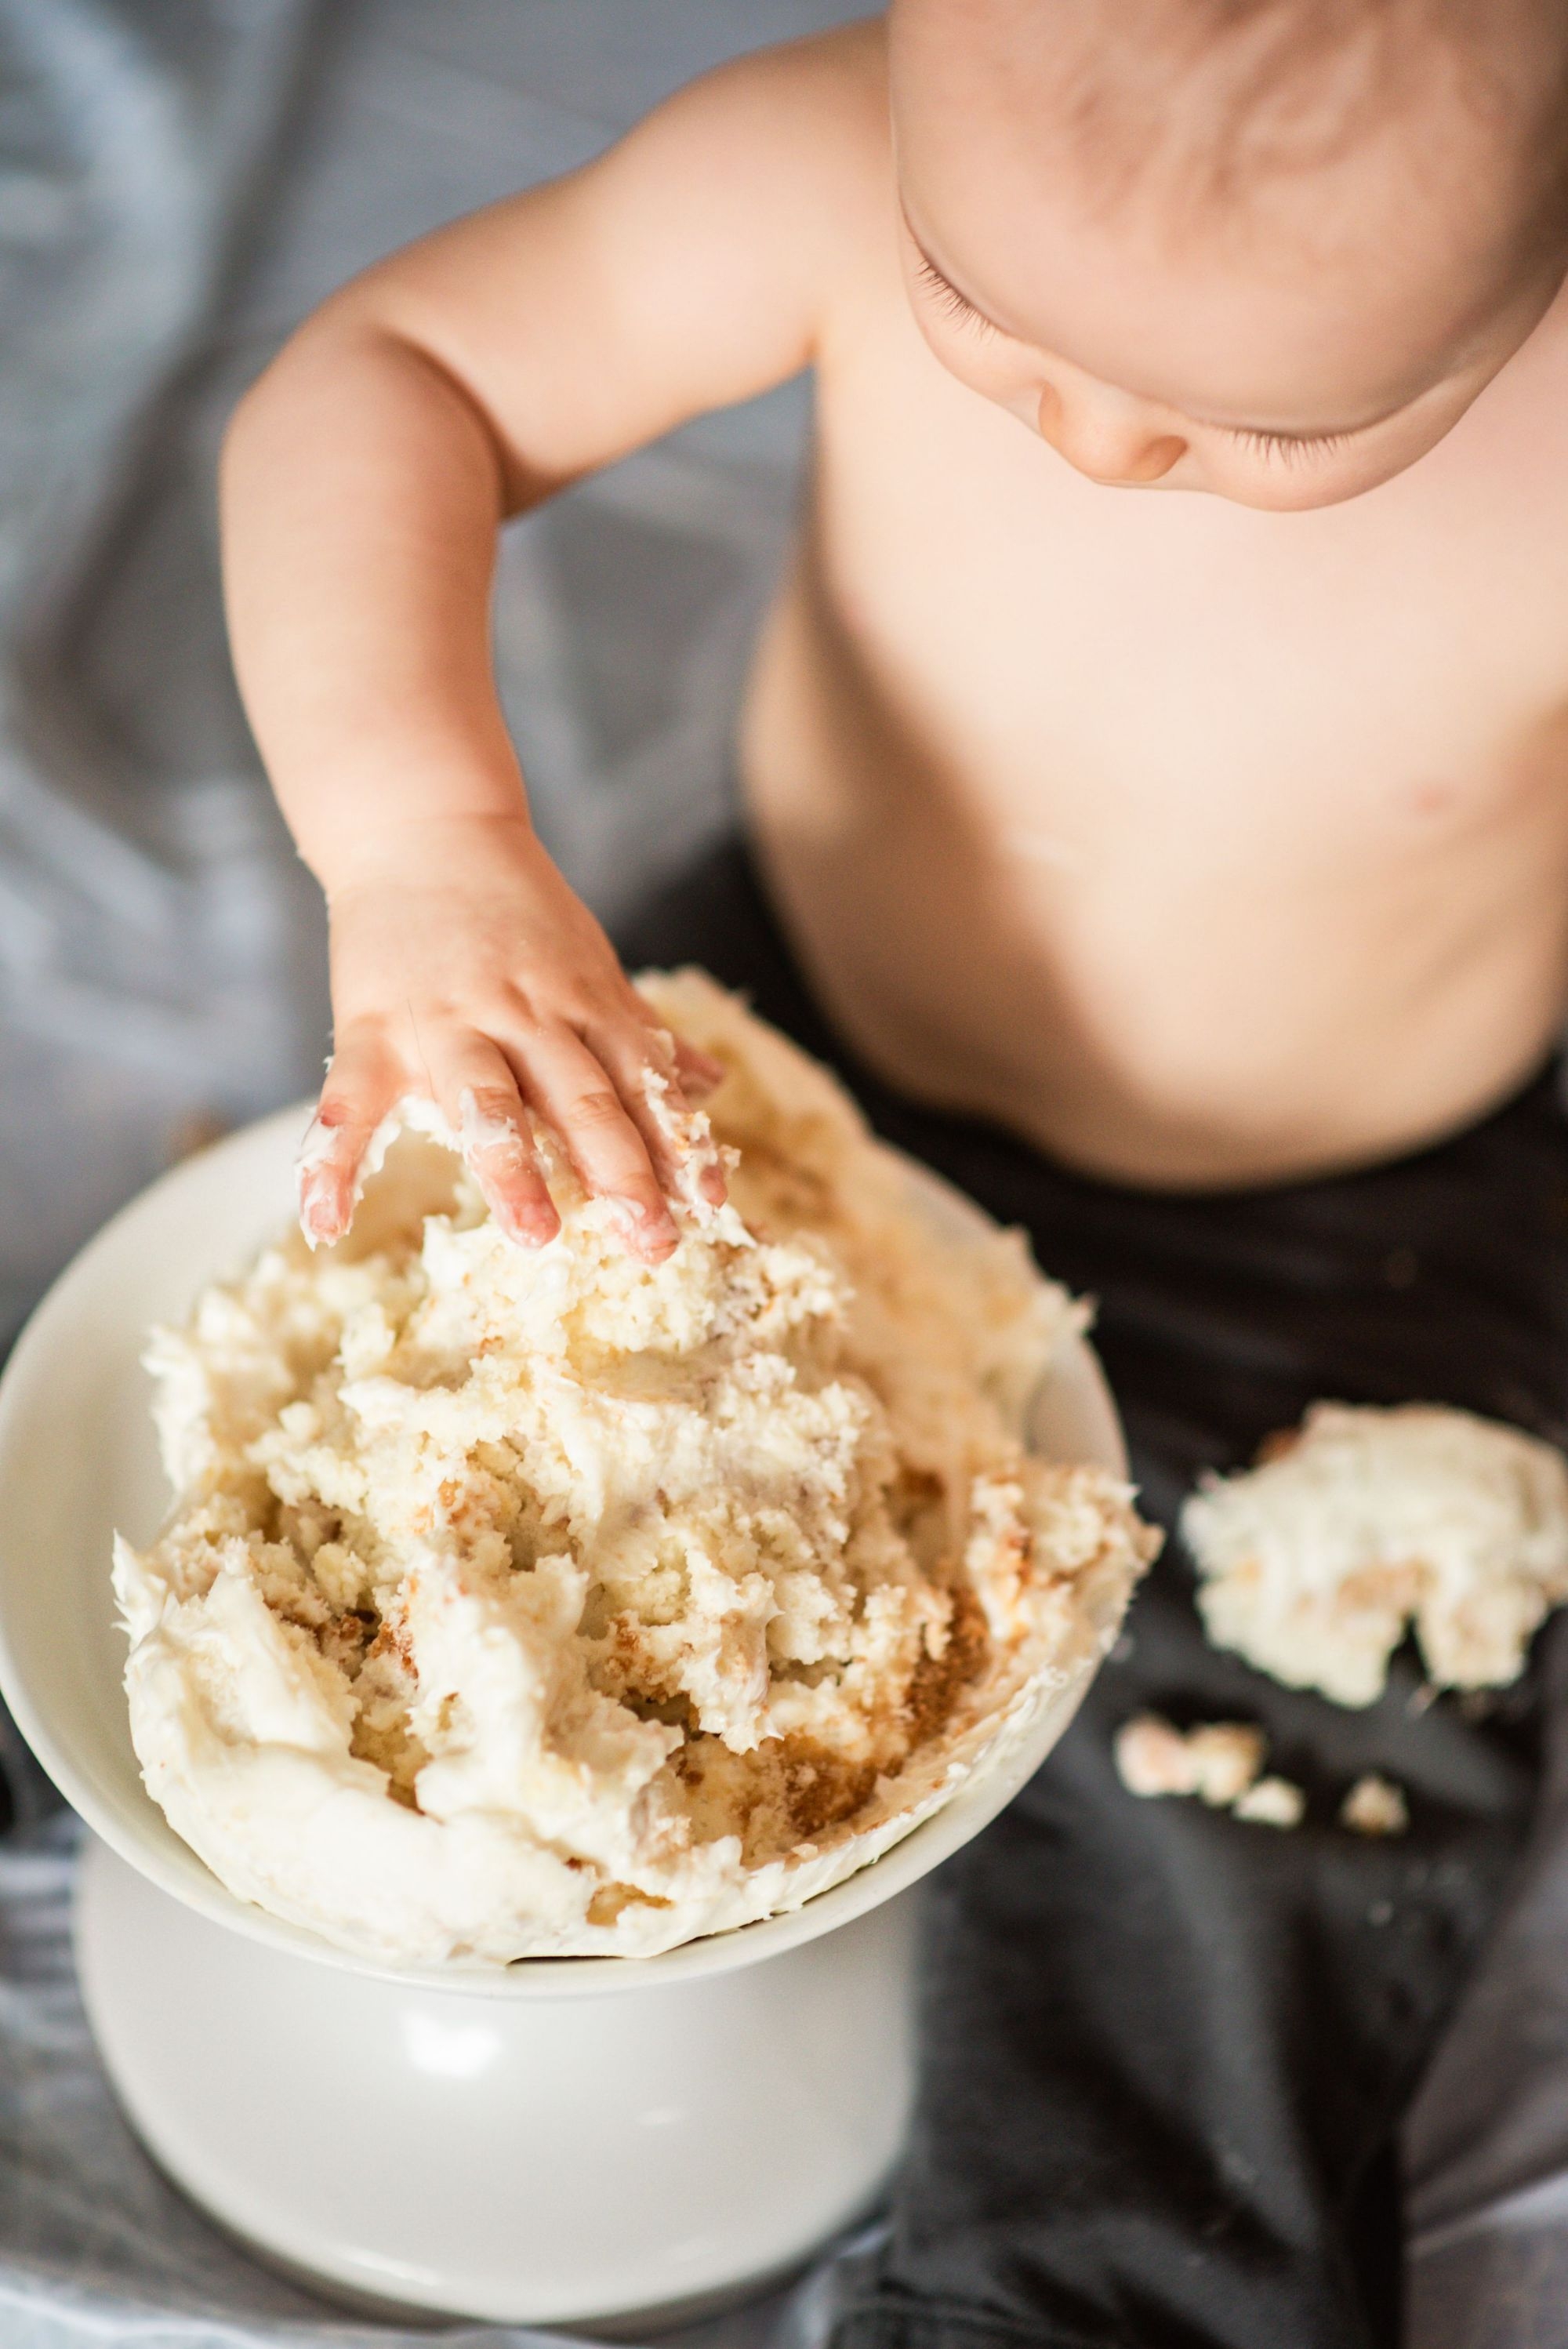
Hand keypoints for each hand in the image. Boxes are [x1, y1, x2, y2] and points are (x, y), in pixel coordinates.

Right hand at [296, 813, 723, 1260]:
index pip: (641, 1082)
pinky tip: (323, 1224)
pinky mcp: (373, 1026)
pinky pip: (350, 1102)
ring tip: (537, 1234)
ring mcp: (447, 1021)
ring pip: (487, 1098)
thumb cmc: (514, 907)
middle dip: (620, 1171)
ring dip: (513, 1168)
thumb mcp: (590, 963)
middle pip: (582, 1097)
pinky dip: (331, 1163)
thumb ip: (639, 1033)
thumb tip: (710, 1084)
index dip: (677, 1143)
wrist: (423, 825)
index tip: (710, 1203)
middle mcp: (525, 1015)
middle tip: (652, 1240)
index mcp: (583, 1004)